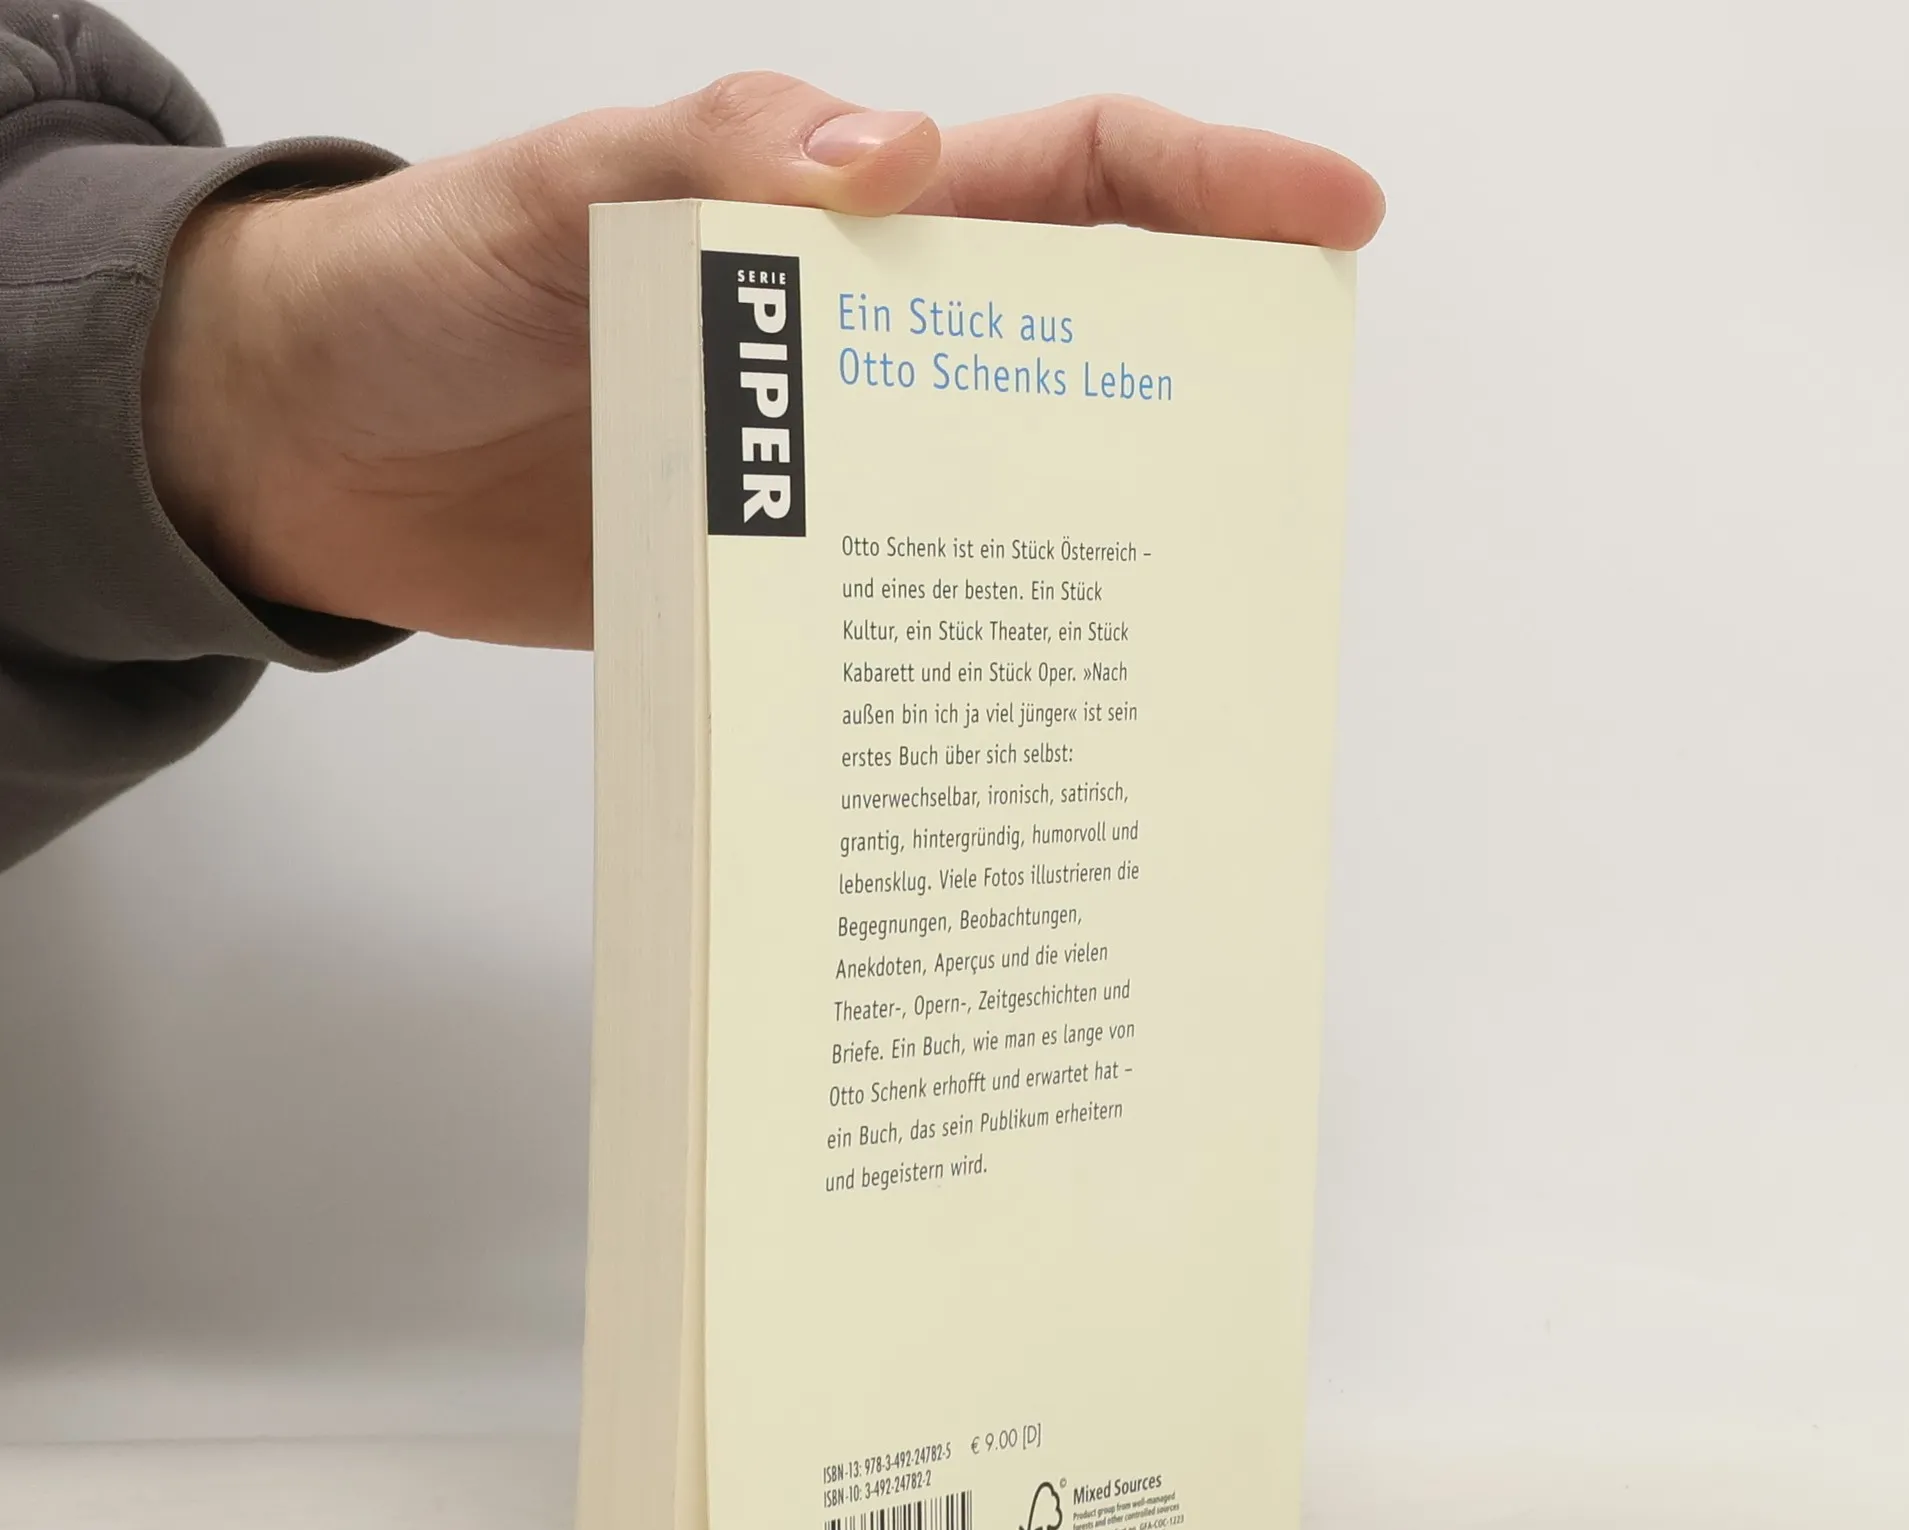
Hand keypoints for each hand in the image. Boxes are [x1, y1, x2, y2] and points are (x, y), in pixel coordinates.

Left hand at [145, 75, 1383, 647]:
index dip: (1211, 191)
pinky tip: (994, 733)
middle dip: (1197, 403)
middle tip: (1275, 485)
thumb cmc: (424, 289)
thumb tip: (896, 156)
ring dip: (1084, 568)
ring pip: (1001, 512)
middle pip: (1079, 361)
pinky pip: (894, 625)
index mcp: (843, 228)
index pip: (1070, 181)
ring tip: (1171, 645)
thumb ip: (710, 159)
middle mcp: (861, 355)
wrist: (313, 455)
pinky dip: (953, 671)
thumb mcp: (557, 195)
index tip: (1333, 225)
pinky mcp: (776, 593)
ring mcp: (826, 485)